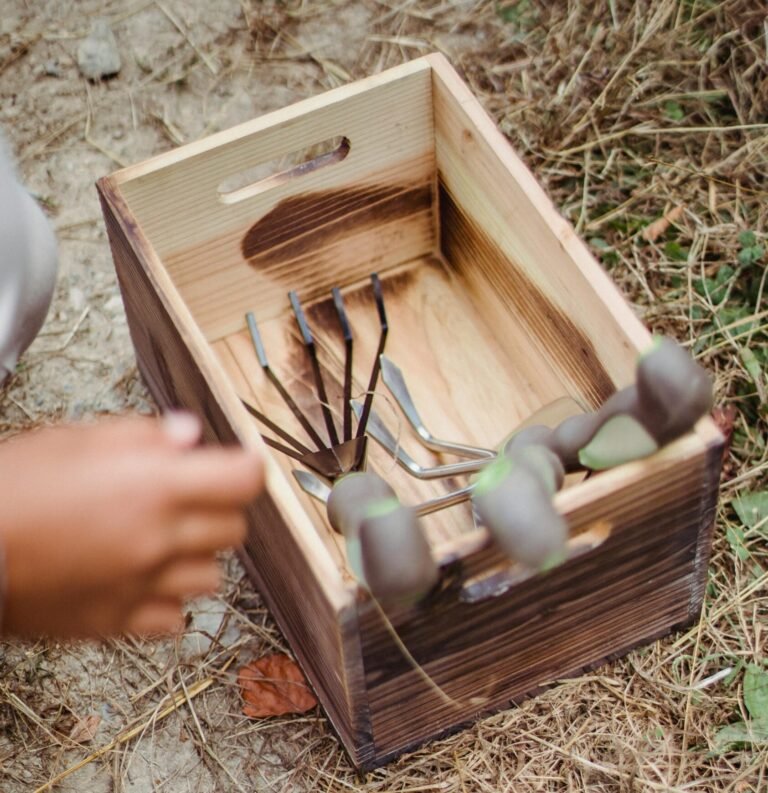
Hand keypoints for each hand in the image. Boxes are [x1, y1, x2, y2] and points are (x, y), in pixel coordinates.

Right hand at [0, 413, 263, 637]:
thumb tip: (190, 434)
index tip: (241, 463)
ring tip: (166, 540)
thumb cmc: (12, 485)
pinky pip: (173, 618)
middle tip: (194, 496)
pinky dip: (169, 599)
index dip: (248, 467)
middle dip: (222, 508)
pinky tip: (145, 579)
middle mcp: (158, 538)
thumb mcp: (76, 438)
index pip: (243, 481)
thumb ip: (143, 436)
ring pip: (212, 575)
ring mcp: (141, 585)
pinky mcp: (117, 622)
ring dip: (198, 555)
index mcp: (155, 487)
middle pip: (235, 528)